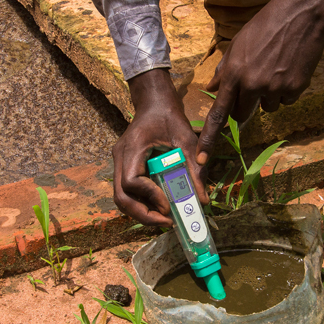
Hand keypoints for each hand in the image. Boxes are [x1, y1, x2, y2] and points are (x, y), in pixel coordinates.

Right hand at [113, 69, 207, 225]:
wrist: (154, 102)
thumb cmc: (170, 116)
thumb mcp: (187, 139)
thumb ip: (195, 168)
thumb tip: (203, 200)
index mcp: (131, 148)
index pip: (132, 181)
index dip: (150, 196)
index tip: (169, 204)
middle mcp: (120, 157)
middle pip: (121, 197)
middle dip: (143, 214)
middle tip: (167, 222)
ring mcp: (120, 163)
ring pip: (121, 198)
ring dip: (141, 212)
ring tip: (165, 218)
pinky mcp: (125, 167)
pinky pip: (128, 193)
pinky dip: (142, 204)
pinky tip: (160, 206)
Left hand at [195, 0, 323, 164]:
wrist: (301, 15)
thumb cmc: (266, 26)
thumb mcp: (238, 44)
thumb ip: (225, 70)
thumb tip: (211, 88)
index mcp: (234, 73)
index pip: (218, 113)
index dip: (209, 139)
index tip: (202, 160)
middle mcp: (253, 84)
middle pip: (244, 114)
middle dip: (247, 105)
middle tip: (256, 83)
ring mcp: (275, 87)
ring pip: (268, 107)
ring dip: (270, 95)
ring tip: (276, 68)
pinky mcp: (295, 88)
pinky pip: (287, 100)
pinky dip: (288, 89)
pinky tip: (290, 68)